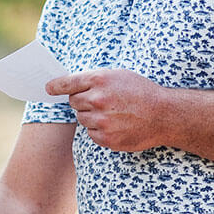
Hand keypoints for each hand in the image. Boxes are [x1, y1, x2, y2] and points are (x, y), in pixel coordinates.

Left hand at [46, 68, 168, 151]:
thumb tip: (69, 86)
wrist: (165, 114)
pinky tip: (116, 124)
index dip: (56, 86)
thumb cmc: (142, 92)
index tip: (48, 88)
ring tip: (114, 113)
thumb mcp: (118, 76)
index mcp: (99, 80)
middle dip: (84, 101)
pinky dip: (99, 130)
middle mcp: (97, 99)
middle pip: (73, 102)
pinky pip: (91, 133)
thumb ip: (94, 80)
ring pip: (82, 118)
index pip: (68, 84)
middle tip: (104, 101)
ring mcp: (101, 120)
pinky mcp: (106, 138)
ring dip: (92, 116)